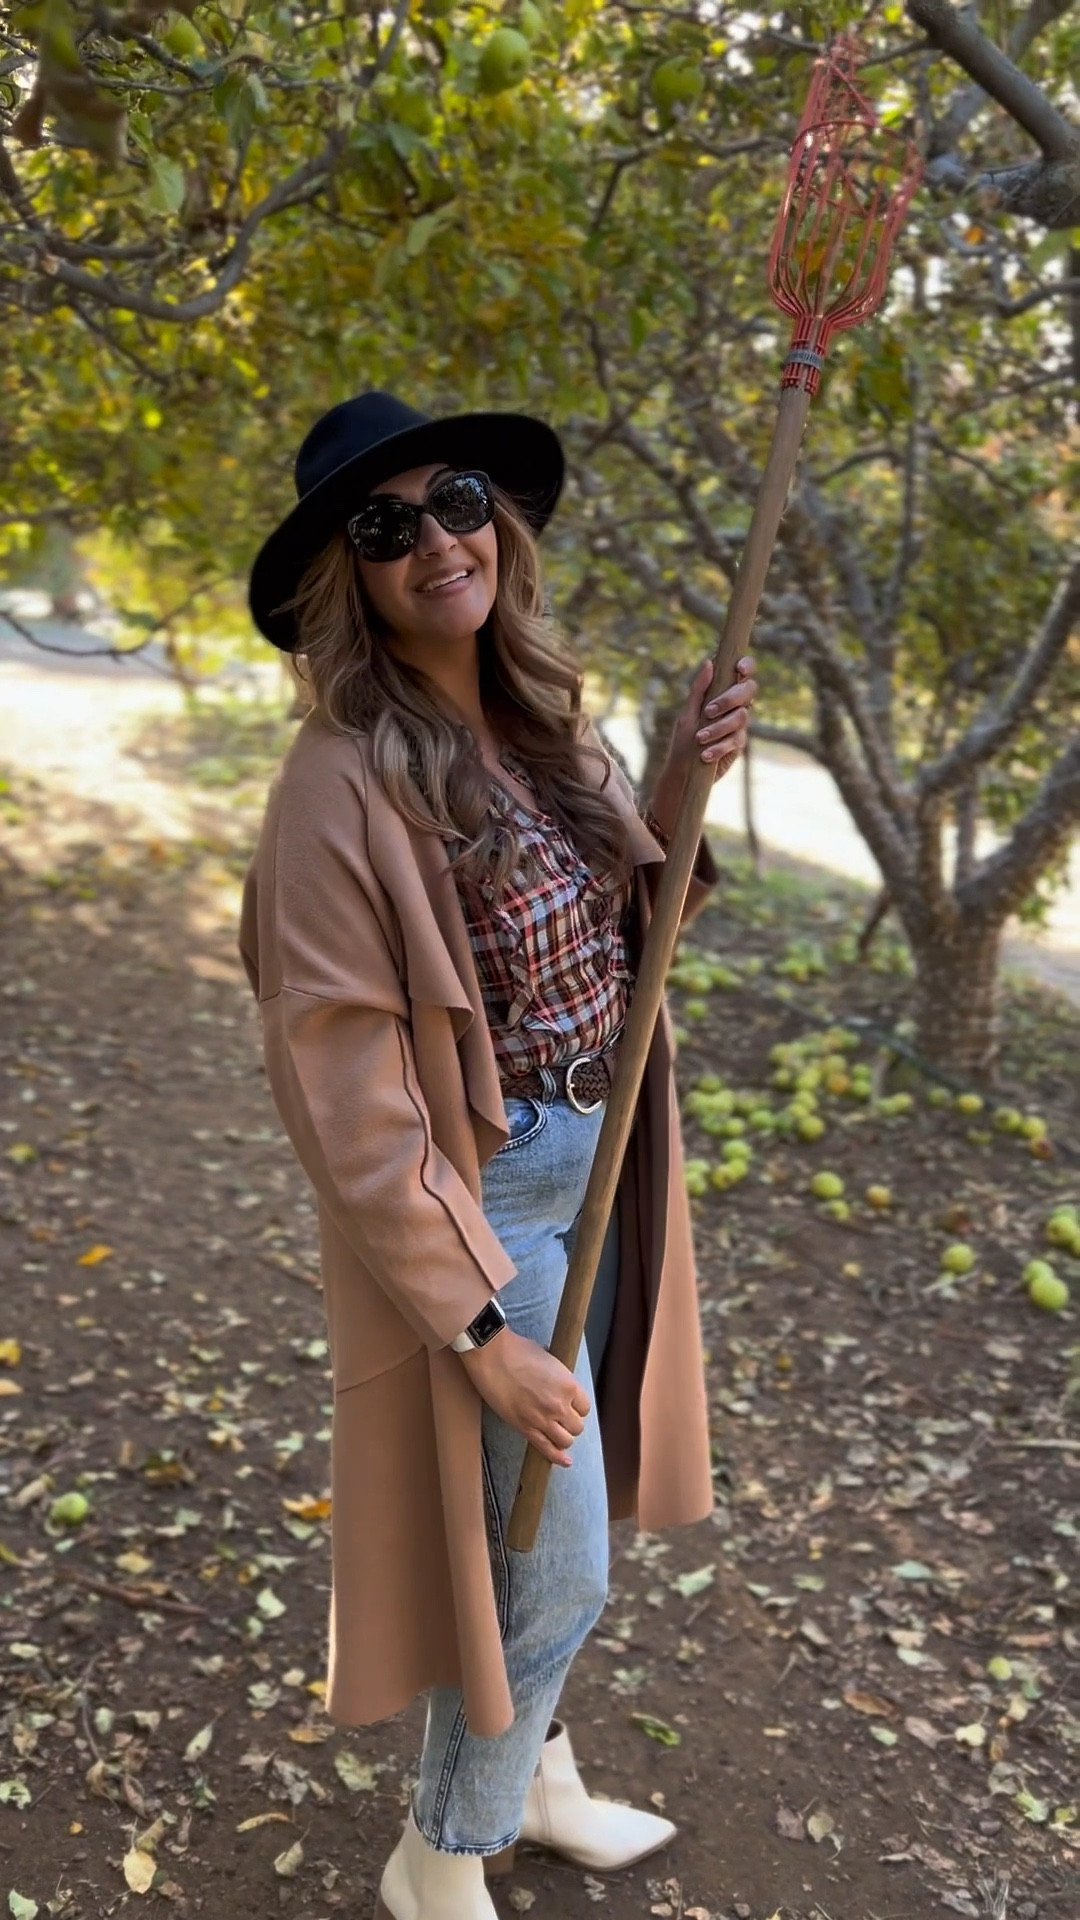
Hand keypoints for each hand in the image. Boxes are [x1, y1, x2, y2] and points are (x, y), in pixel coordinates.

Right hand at [458, 1327, 589, 1468]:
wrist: (492, 1356)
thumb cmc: (517, 1350)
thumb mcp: (548, 1358)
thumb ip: (558, 1375)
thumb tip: (558, 1381)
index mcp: (568, 1385)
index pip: (585, 1407)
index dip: (577, 1407)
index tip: (570, 1406)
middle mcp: (559, 1405)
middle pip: (577, 1426)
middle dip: (570, 1423)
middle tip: (561, 1418)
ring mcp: (542, 1419)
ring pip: (565, 1440)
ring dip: (562, 1437)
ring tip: (556, 1432)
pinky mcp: (525, 1428)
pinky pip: (546, 1448)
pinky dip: (557, 1457)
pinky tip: (565, 1462)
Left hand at [651, 655, 756, 829]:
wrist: (684, 773)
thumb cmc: (683, 741)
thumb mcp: (687, 714)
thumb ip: (699, 690)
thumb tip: (709, 662)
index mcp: (723, 693)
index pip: (743, 674)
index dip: (746, 666)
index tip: (738, 667)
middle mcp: (734, 707)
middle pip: (748, 691)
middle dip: (729, 699)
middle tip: (708, 711)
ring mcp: (739, 725)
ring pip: (741, 717)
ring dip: (718, 727)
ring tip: (700, 738)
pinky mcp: (738, 744)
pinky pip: (736, 739)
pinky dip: (719, 747)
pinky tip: (706, 755)